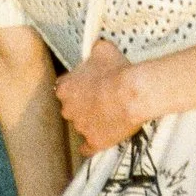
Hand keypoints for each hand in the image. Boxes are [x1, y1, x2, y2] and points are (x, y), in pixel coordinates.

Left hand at [53, 39, 146, 153]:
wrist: (132, 94)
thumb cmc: (116, 71)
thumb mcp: (102, 49)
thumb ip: (93, 51)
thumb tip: (95, 47)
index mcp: (65, 88)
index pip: (64, 88)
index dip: (76, 86)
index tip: (87, 85)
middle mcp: (68, 109)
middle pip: (71, 108)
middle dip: (82, 104)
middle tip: (100, 99)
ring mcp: (80, 127)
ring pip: (81, 125)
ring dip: (91, 121)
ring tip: (108, 115)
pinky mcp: (94, 142)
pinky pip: (87, 148)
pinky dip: (91, 145)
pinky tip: (96, 140)